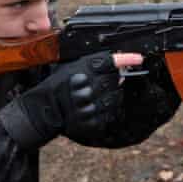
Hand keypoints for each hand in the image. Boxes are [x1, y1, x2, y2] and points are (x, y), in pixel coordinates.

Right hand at [0, 51, 128, 149]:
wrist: (44, 110)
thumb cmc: (58, 85)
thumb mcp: (72, 66)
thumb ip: (94, 62)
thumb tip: (120, 59)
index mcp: (82, 70)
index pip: (111, 62)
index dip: (127, 59)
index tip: (139, 58)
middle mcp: (87, 87)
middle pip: (115, 81)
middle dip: (113, 82)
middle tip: (101, 84)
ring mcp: (89, 106)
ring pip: (115, 99)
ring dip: (111, 97)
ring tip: (96, 97)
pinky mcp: (92, 122)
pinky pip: (110, 116)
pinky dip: (107, 113)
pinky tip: (95, 109)